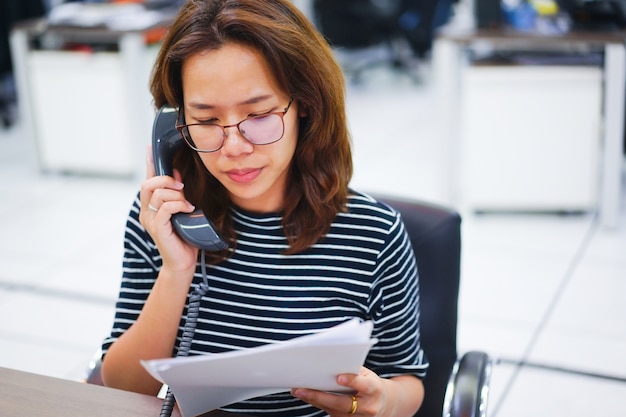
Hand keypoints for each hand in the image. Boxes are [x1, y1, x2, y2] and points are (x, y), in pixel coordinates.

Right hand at [139, 146, 198, 273]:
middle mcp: (146, 212)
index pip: (147, 180)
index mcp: (150, 206)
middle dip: (165, 179)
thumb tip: (177, 174)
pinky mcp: (157, 228)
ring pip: (158, 194)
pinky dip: (178, 204)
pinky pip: (165, 208)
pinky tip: (188, 209)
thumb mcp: (182, 210)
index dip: (149, 163)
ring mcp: (150, 220)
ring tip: (187, 204)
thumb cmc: (184, 237)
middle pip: (147, 184)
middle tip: (181, 185)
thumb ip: (177, 193)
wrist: (183, 261)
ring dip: (176, 195)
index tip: (150, 148)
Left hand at [291, 367, 390, 416]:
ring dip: (314, 400)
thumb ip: (353, 370)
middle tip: (301, 388)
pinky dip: (317, 403)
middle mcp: (368, 407)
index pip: (363, 386)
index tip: (339, 377)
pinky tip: (306, 396)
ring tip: (297, 390)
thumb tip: (331, 361)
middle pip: (342, 403)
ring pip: (333, 410)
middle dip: (320, 396)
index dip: (352, 381)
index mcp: (374, 390)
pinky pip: (330, 413)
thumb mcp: (368, 374)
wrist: (383, 405)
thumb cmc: (370, 383)